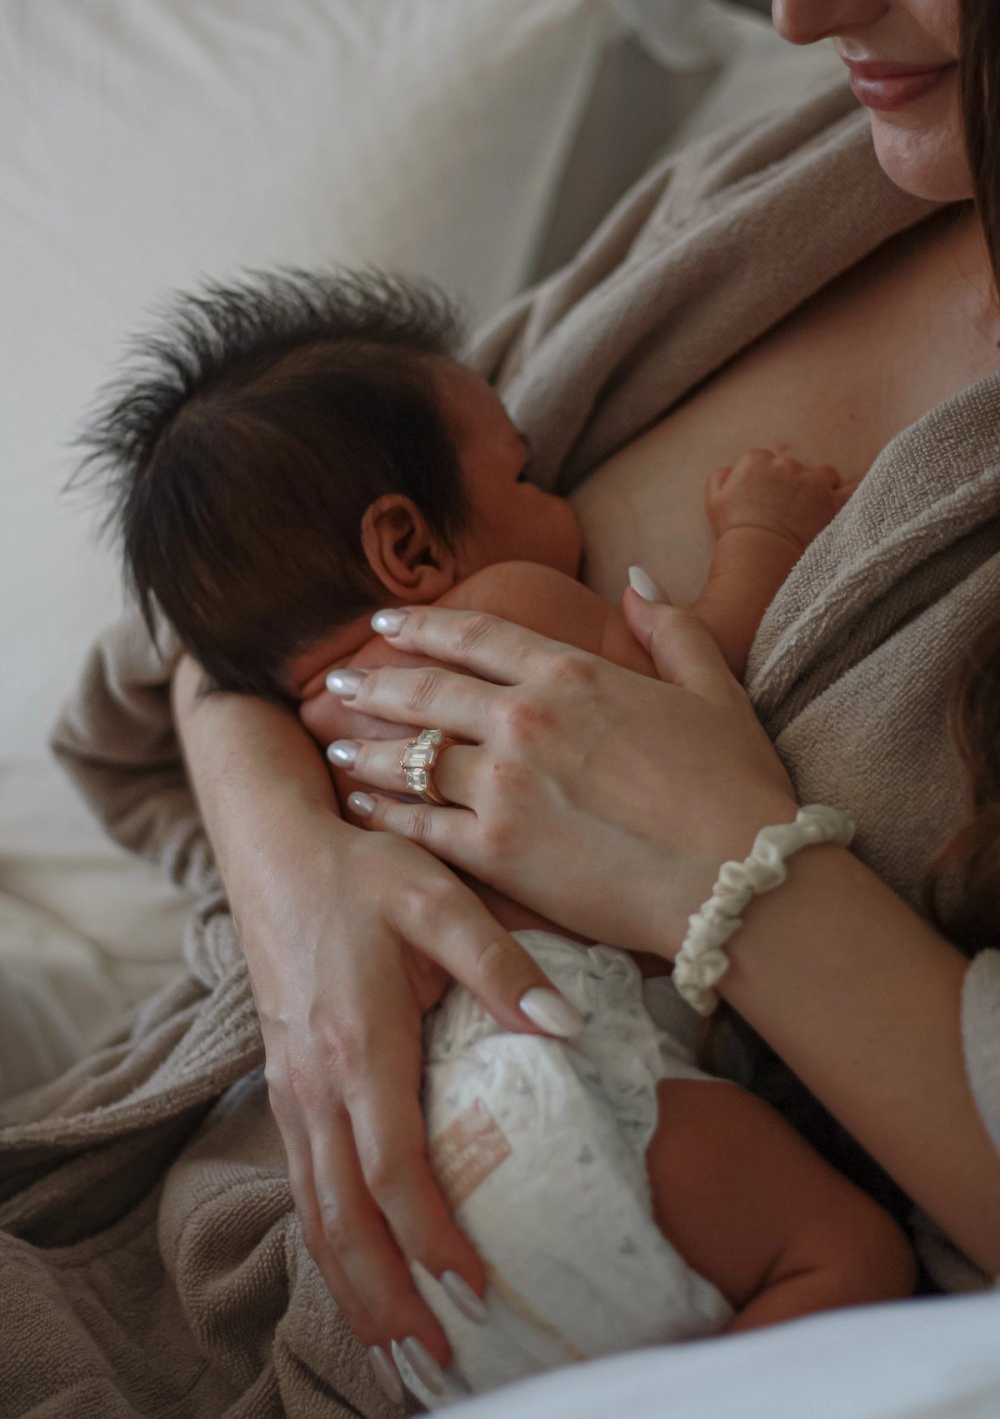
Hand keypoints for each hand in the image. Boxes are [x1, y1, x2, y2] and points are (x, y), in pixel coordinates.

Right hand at [233, 794, 582, 1395]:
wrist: (274, 848)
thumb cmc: (361, 872)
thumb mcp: (438, 896)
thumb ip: (502, 963)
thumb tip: (568, 1027)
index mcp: (358, 1043)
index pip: (394, 1168)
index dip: (432, 1237)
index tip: (476, 1290)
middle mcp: (314, 1081)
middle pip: (344, 1217)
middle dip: (386, 1298)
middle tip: (435, 1365)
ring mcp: (291, 1087)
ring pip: (315, 1211)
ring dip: (353, 1286)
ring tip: (395, 1351)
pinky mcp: (285, 1083)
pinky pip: (303, 1184)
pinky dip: (329, 1242)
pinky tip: (356, 1272)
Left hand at [316, 595, 798, 958]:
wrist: (736, 878)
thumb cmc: (735, 786)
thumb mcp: (714, 689)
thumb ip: (671, 627)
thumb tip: (637, 577)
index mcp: (571, 674)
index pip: (475, 637)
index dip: (422, 625)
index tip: (385, 622)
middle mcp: (524, 720)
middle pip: (425, 691)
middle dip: (373, 682)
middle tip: (336, 680)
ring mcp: (504, 786)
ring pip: (409, 756)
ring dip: (363, 747)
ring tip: (332, 743)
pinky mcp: (497, 853)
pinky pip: (419, 826)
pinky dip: (383, 814)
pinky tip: (358, 806)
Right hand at [705, 447, 849, 549]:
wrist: (758, 555)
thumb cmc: (734, 530)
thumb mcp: (714, 500)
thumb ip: (721, 476)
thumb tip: (731, 470)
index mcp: (757, 460)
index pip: (763, 459)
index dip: (764, 479)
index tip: (762, 497)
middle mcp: (788, 465)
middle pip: (793, 467)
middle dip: (791, 484)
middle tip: (784, 510)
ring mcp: (814, 482)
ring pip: (824, 475)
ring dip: (820, 488)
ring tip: (812, 511)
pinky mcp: (834, 502)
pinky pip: (854, 490)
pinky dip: (855, 492)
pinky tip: (859, 495)